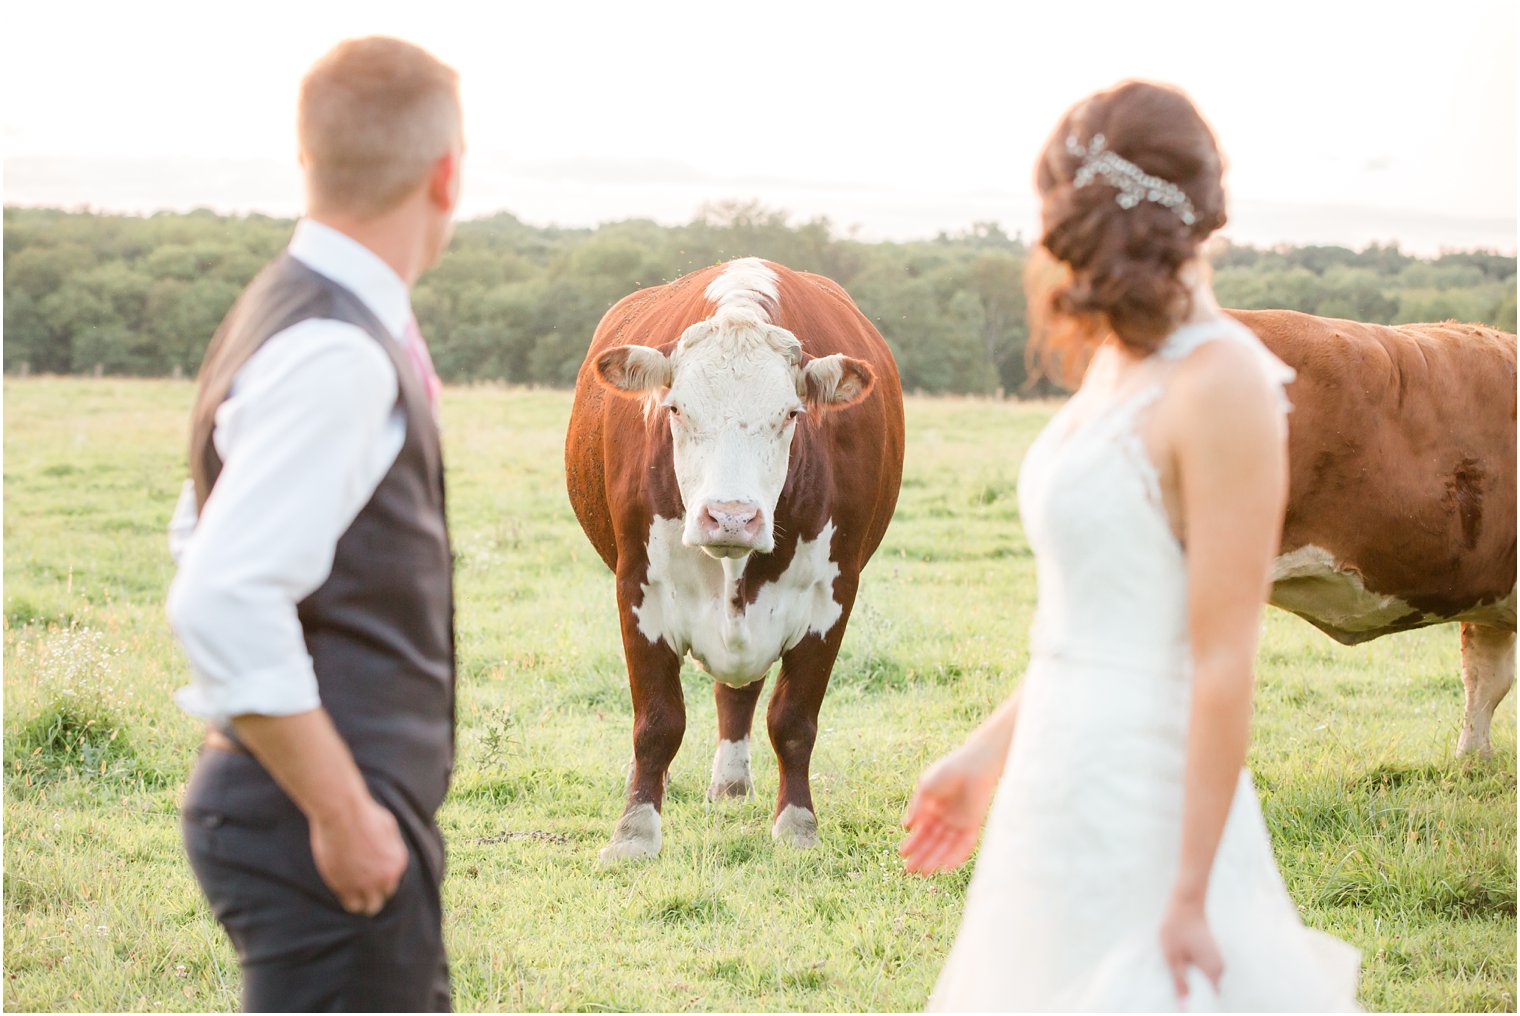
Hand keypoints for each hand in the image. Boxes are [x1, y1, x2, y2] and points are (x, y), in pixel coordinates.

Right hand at [309, 796, 407, 915]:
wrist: (342, 812)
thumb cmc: (363, 813)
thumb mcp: (388, 826)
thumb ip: (391, 846)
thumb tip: (388, 854)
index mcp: (397, 862)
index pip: (391, 886)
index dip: (379, 884)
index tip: (369, 880)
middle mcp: (385, 877)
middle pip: (380, 900)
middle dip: (371, 895)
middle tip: (359, 889)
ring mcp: (365, 884)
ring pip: (367, 907)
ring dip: (360, 901)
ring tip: (350, 891)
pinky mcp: (345, 886)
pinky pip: (350, 904)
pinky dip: (347, 899)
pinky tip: (341, 887)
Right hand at [899, 742, 1000, 873]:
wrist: (973, 764)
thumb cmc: (948, 771)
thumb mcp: (926, 788)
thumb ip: (917, 807)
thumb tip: (906, 826)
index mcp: (933, 807)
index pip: (921, 829)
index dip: (912, 842)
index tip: (901, 854)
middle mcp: (946, 817)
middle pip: (932, 841)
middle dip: (921, 855)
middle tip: (909, 870)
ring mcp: (960, 821)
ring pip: (946, 845)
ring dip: (936, 859)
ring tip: (924, 872)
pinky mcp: (974, 823)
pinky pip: (965, 844)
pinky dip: (956, 856)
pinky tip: (946, 867)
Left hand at [1158, 897, 1222, 1006]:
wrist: (1185, 903)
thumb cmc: (1177, 928)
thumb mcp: (1173, 957)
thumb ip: (1180, 983)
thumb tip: (1185, 1007)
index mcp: (1214, 971)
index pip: (1209, 1000)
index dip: (1196, 1005)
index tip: (1181, 1006)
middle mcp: (1220, 969)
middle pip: (1206, 992)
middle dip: (1191, 995)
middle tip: (1173, 994)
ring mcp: (1216, 962)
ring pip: (1203, 982)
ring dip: (1190, 984)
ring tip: (1174, 981)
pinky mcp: (1209, 956)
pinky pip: (1201, 973)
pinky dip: (1190, 974)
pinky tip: (1178, 970)